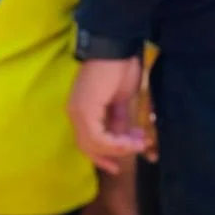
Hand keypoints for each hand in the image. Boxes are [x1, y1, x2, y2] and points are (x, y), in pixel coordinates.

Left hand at [67, 57, 149, 175]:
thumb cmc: (121, 68)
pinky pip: (98, 137)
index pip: (87, 141)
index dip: (101, 156)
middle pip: (88, 146)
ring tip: (139, 143)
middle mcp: (75, 113)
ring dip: (119, 148)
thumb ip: (119, 120)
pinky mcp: (84, 109)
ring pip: (93, 144)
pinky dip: (115, 142)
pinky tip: (132, 139)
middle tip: (137, 153)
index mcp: (82, 110)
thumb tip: (126, 137)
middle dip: (112, 154)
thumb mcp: (122, 101)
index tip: (117, 167)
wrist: (117, 47)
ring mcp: (77, 111)